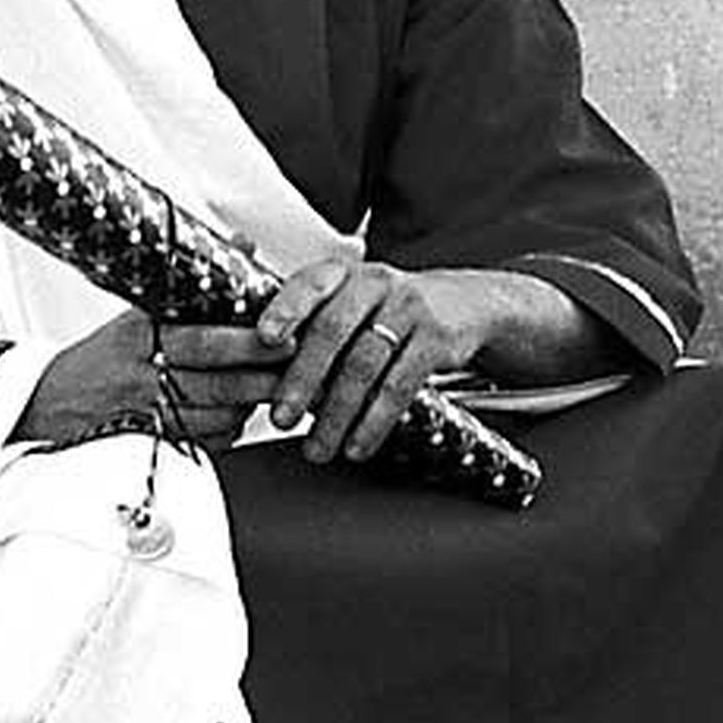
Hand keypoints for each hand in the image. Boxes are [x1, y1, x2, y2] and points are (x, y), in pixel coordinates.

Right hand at [12, 307, 293, 453]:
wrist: (47, 401)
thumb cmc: (101, 353)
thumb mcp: (138, 308)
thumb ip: (194, 279)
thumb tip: (243, 243)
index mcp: (139, 335)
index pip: (204, 342)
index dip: (247, 345)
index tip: (283, 339)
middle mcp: (142, 376)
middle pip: (216, 384)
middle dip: (263, 379)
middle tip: (299, 371)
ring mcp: (145, 413)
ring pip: (214, 417)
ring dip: (251, 406)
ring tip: (279, 392)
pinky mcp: (149, 442)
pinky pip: (201, 441)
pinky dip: (228, 430)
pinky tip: (240, 416)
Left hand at [255, 261, 490, 464]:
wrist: (464, 305)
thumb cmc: (388, 310)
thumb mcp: (351, 302)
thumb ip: (312, 325)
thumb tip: (257, 373)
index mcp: (342, 273)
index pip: (309, 284)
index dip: (285, 310)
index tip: (264, 338)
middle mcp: (374, 283)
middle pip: (331, 330)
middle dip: (302, 379)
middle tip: (281, 418)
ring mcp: (408, 308)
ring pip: (363, 365)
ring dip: (336, 414)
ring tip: (317, 448)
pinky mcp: (436, 338)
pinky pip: (399, 386)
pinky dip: (374, 421)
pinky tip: (358, 445)